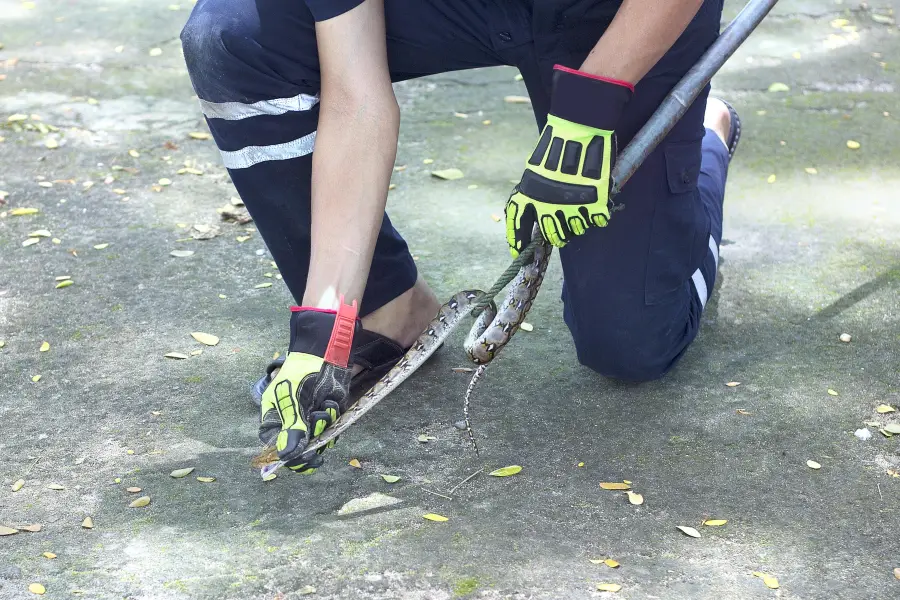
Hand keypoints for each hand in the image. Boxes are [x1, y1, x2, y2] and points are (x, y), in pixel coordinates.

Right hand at [259, 300, 357, 473]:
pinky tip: (330, 403)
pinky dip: (332, 418)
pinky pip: (331, 428)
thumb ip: (292, 426)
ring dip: (323, 428)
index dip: (288, 456)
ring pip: (318, 439)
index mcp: (275, 418)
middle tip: (317, 452)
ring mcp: (310, 419)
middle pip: (299, 448)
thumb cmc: (301, 372)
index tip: (301, 460)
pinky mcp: (327, 415)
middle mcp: (292, 422)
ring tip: (322, 409)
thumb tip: (287, 455)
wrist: (325, 354)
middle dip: (310, 447)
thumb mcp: (291, 398)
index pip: (276, 446)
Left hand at [506, 65, 632, 255]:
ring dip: (577, 225)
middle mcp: (549, 203)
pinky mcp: (594, 202)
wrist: (579, 127)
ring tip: (580, 212)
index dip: (516, 239)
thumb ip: (537, 192)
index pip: (516, 221)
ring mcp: (572, 204)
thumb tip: (538, 213)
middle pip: (551, 233)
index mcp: (531, 193)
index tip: (519, 253)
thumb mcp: (537, 169)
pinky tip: (596, 208)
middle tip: (561, 233)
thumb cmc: (558, 145)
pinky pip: (595, 221)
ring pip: (574, 230)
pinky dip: (596, 217)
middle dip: (557, 236)